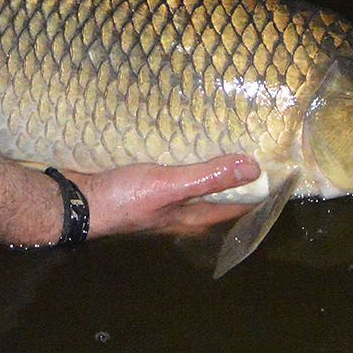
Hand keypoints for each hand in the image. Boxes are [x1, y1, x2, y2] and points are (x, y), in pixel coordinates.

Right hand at [70, 155, 261, 237]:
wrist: (75, 202)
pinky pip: (173, 172)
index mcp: (193, 216)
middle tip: (252, 145)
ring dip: (209, 166)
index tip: (277, 167)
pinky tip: (182, 139)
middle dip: (235, 176)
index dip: (258, 190)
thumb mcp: (169, 186)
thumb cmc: (125, 199)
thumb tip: (253, 168)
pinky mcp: (144, 186)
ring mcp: (161, 200)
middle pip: (218, 195)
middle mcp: (181, 212)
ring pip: (195, 184)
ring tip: (223, 137)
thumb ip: (208, 177)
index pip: (238, 206)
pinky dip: (183, 158)